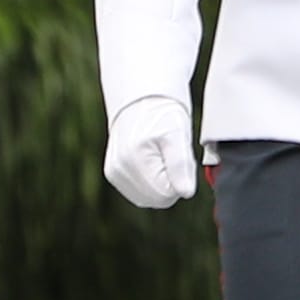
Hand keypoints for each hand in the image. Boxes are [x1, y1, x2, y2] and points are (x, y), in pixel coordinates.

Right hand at [104, 94, 199, 209]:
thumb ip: (181, 165)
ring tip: (161, 156)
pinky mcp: (113, 174)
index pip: (168, 194)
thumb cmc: (162, 114)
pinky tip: (152, 161)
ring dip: (161, 182)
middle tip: (172, 155)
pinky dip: (150, 182)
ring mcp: (114, 174)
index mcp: (134, 160)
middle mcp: (119, 170)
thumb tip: (186, 193)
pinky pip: (140, 193)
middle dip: (171, 181)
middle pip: (158, 199)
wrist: (140, 100)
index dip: (181, 178)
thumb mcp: (178, 134)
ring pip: (149, 198)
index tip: (180, 155)